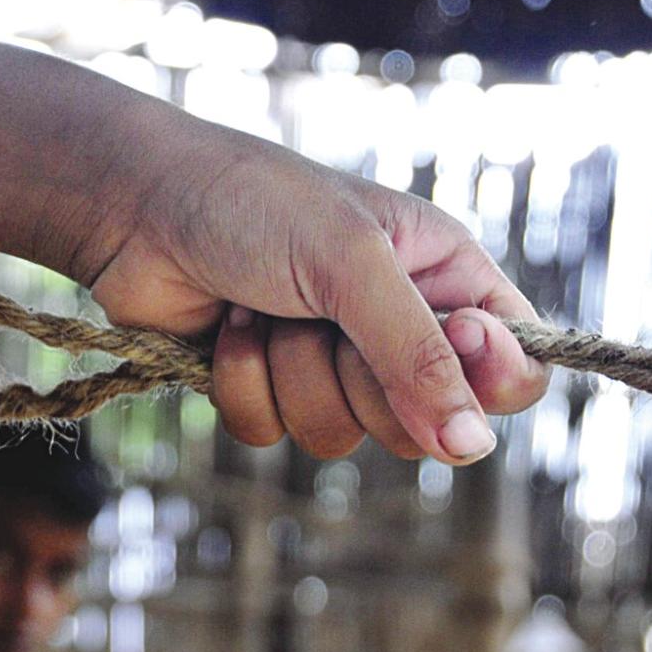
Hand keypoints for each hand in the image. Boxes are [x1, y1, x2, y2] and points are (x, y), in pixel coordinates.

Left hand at [84, 111, 549, 463]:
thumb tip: (472, 446)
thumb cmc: (254, 205)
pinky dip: (244, 384)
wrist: (138, 207)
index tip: (454, 344)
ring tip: (265, 309)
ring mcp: (328, 365)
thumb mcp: (350, 265)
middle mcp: (394, 328)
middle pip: (423, 425)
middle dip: (362, 378)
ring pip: (340, 436)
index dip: (490, 382)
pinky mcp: (265, 388)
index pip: (513, 372)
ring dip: (292, 374)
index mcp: (444, 278)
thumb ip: (416, 355)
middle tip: (326, 318)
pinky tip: (226, 328)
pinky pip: (273, 434)